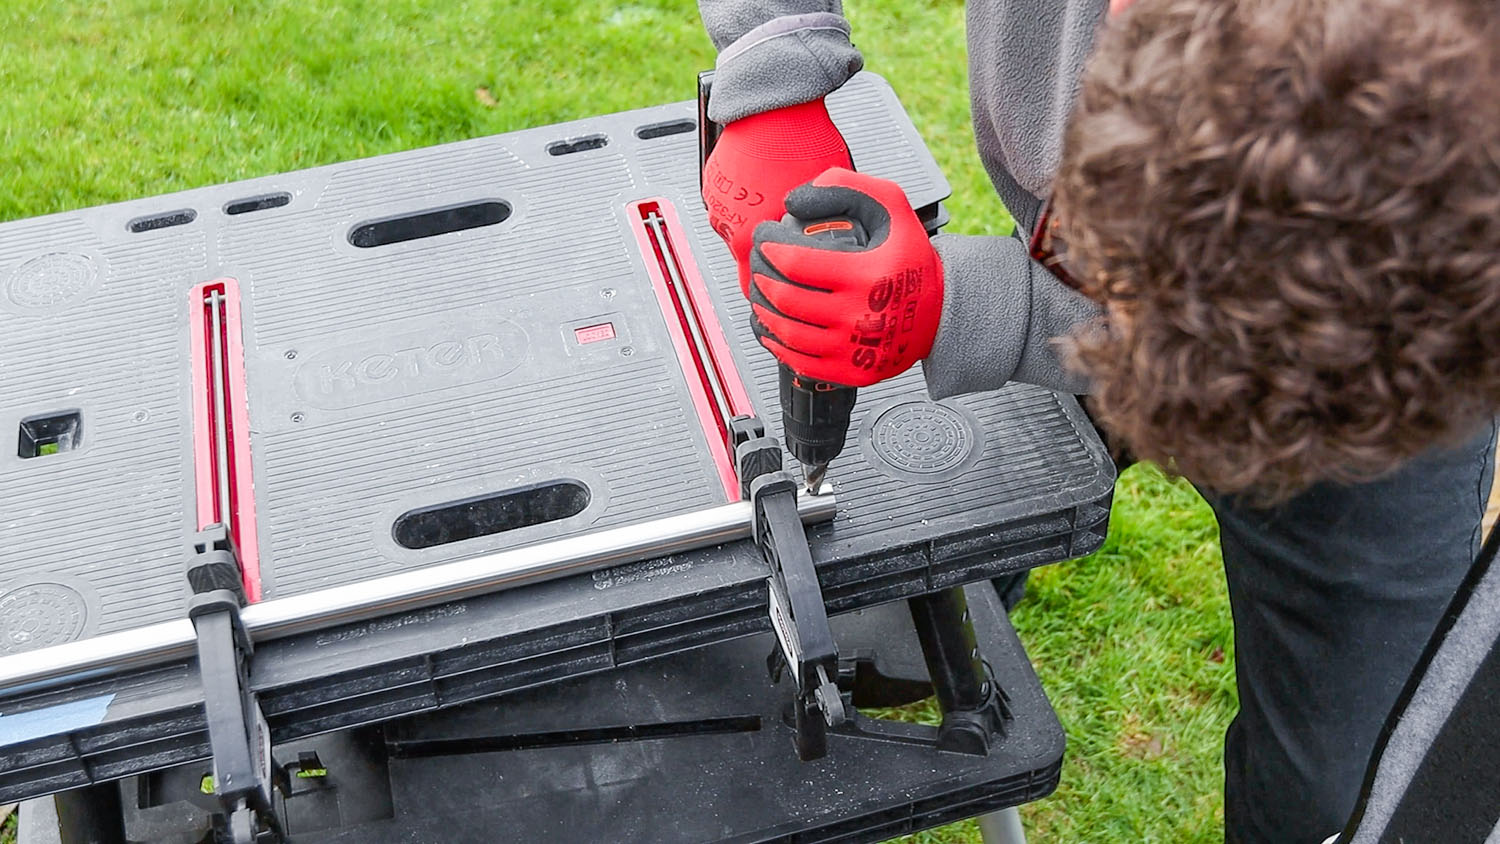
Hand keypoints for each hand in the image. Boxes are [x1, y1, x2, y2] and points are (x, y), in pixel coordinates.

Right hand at [702, 99, 851, 294]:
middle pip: (747, 261)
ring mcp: (718, 203)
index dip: (778, 281)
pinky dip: (744, 202)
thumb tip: (832, 256)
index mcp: (754, 234)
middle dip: (769, 255)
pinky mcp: (711, 184)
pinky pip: (728, 206)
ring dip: (754, 227)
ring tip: (776, 206)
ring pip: (736, 233)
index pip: (759, 282)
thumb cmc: (804, 141)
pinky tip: (762, 187)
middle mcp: (730, 223)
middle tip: (790, 241)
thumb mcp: (827, 199)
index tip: (790, 279)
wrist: (775, 100)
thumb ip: (818, 236)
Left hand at [748, 168, 943, 387]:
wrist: (941, 311)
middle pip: (785, 299)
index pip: (795, 262)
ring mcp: (855, 348)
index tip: (762, 238)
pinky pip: (801, 363)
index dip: (767, 248)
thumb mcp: (892, 206)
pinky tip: (771, 328)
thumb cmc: (911, 259)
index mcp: (867, 274)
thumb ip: (847, 187)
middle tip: (757, 265)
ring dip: (763, 311)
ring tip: (760, 293)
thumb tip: (795, 200)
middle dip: (760, 277)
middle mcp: (860, 315)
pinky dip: (777, 345)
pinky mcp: (853, 372)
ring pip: (788, 333)